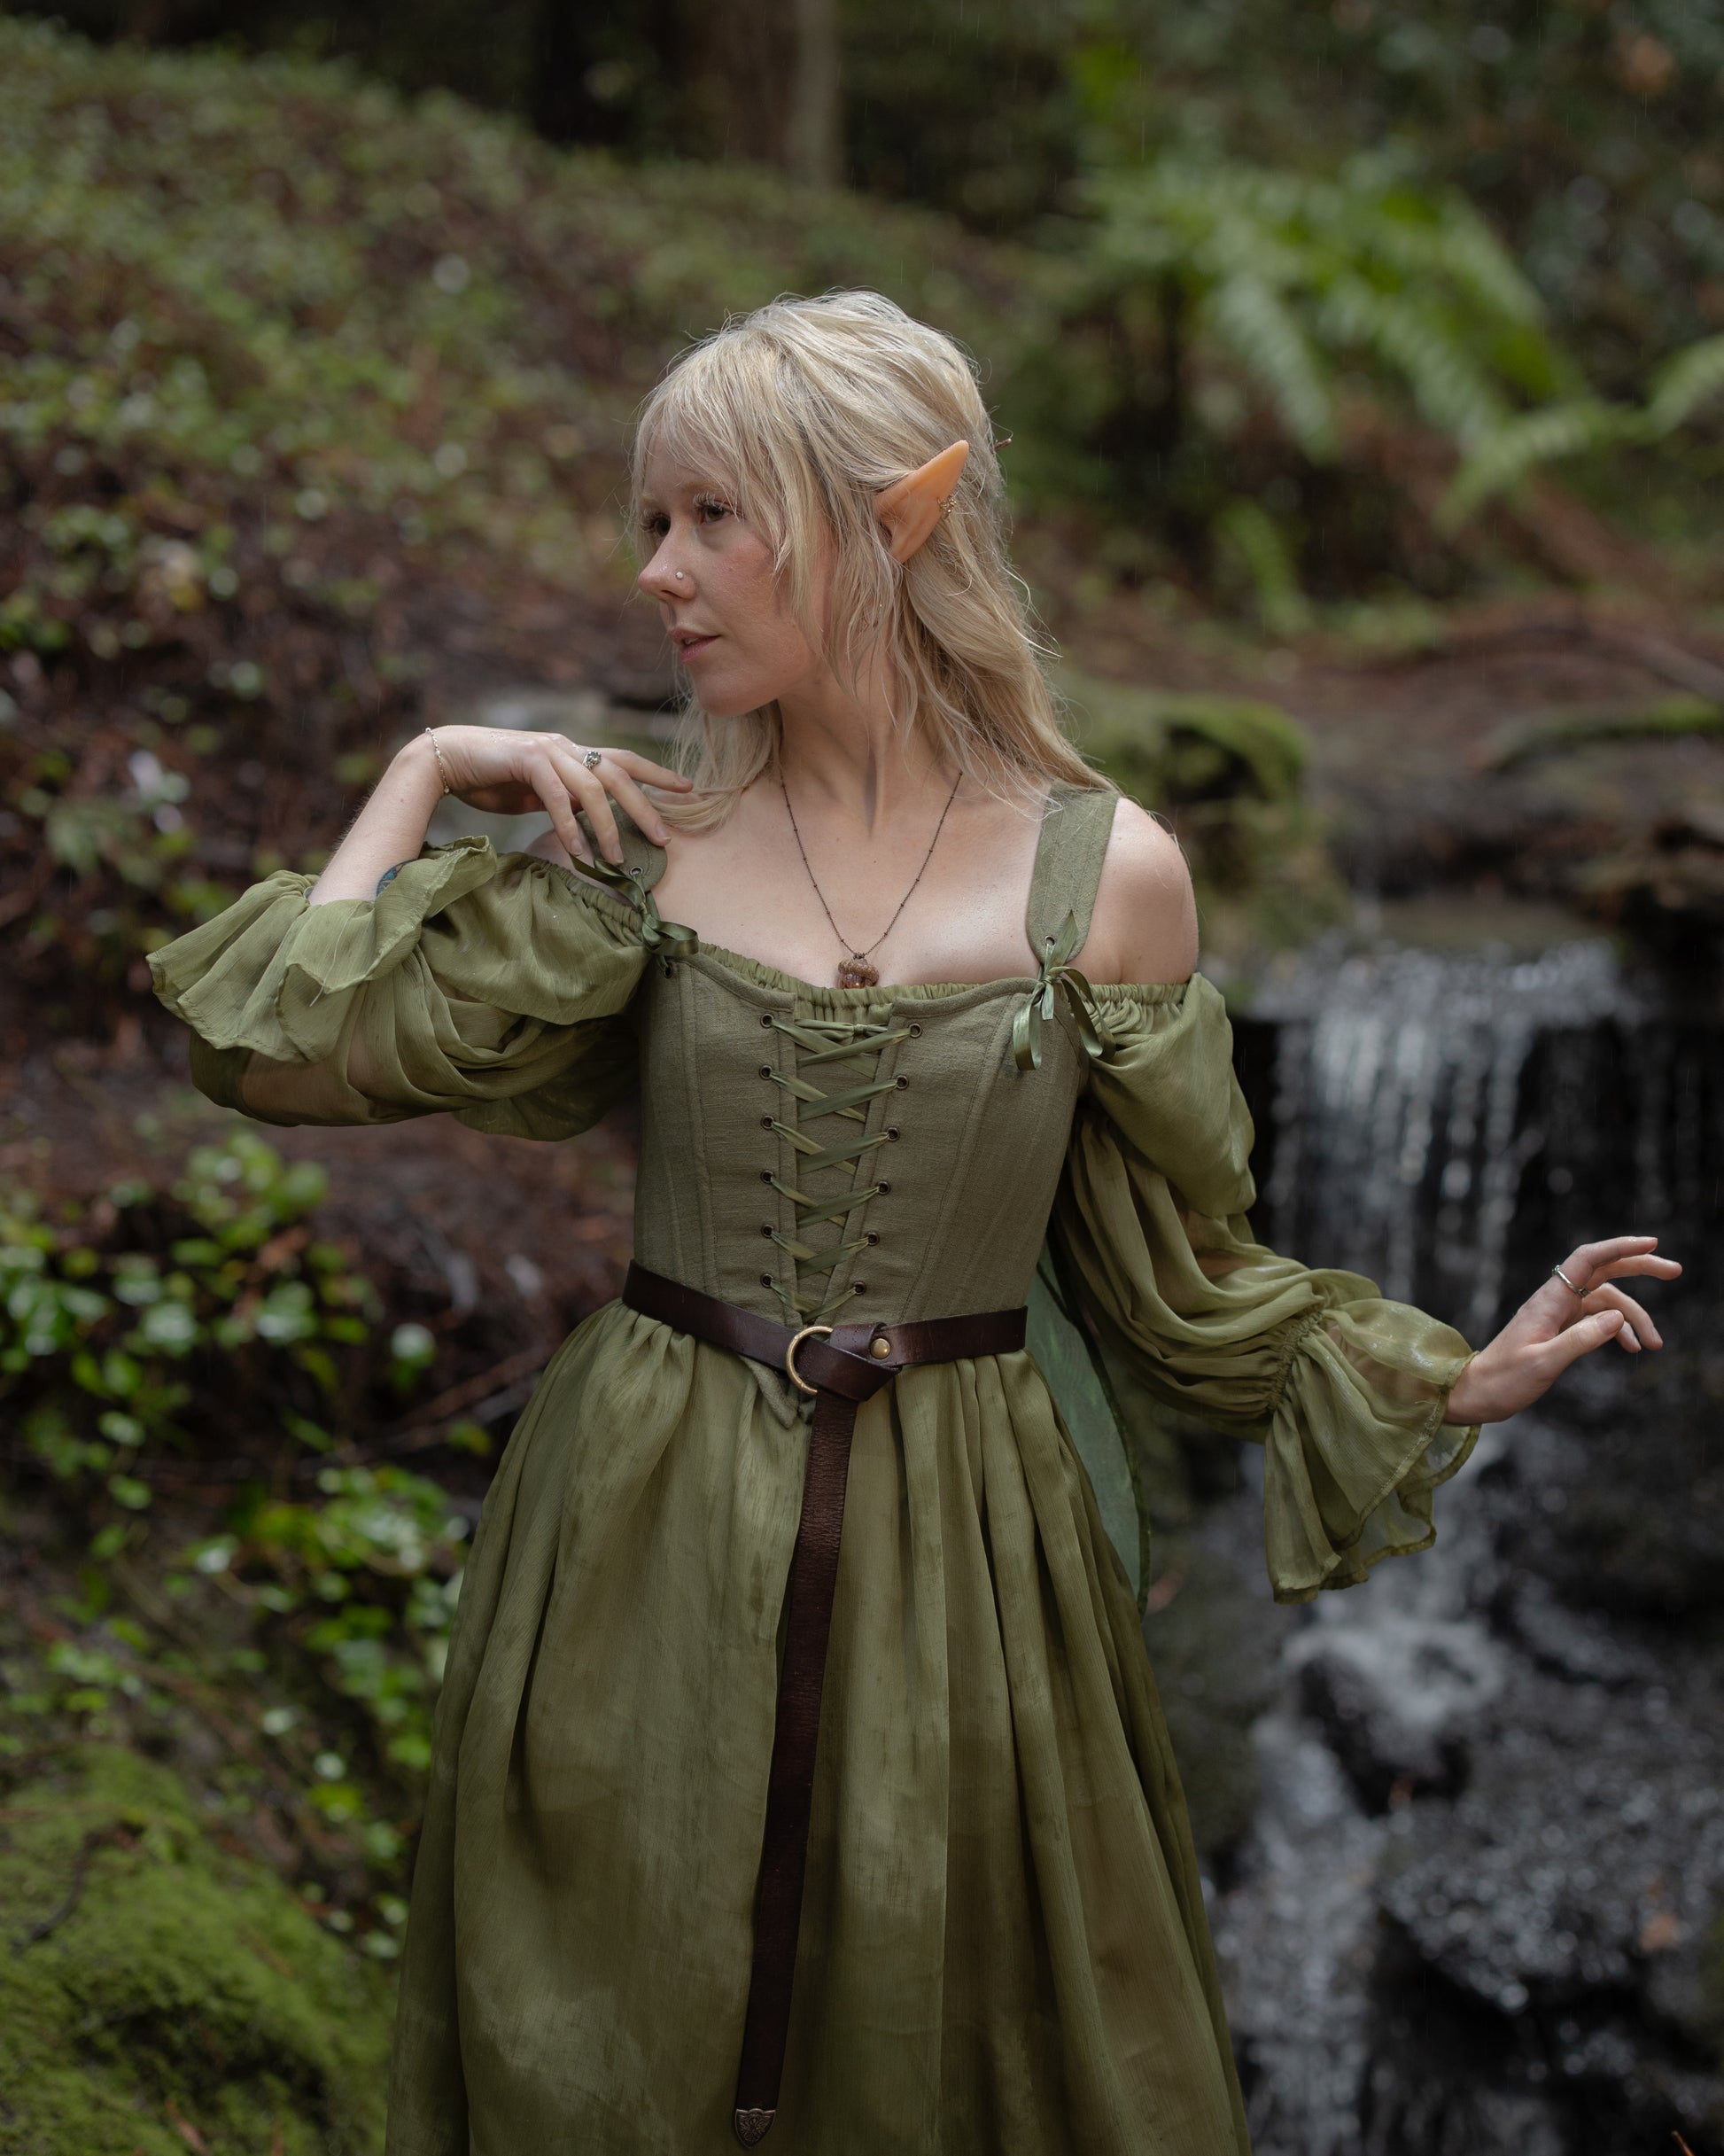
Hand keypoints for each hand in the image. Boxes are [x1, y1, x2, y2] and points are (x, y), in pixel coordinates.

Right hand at [425, 726, 691, 864]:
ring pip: (591, 787)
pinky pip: (556, 796)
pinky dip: (569, 824)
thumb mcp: (538, 791)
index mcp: (573, 752)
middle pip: (619, 774)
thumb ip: (566, 799)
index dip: (657, 773)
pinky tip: (579, 848)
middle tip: (664, 837)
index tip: (688, 788)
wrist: (446, 759)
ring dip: (608, 825)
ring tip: (619, 856)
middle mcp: (566, 747)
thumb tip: (589, 818)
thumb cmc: (491, 778)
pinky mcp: (527, 760)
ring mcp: (548, 751)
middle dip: (645, 806)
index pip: (625, 759)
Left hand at [1444, 1235, 1681, 1424]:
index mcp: (1549, 1300)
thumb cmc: (1505, 1379)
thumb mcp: (1544, 1363)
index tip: (1652, 1243)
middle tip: (1676, 1270)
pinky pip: (1597, 1319)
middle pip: (1602, 1272)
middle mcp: (1555, 1300)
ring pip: (1605, 1301)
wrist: (1478, 1393)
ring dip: (1634, 1317)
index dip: (1620, 1247)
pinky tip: (1633, 1348)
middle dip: (1639, 1267)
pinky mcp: (1560, 1329)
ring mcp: (1558, 1314)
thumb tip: (1618, 1317)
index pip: (1587, 1260)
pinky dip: (1618, 1329)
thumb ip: (1580, 1340)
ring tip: (1655, 1344)